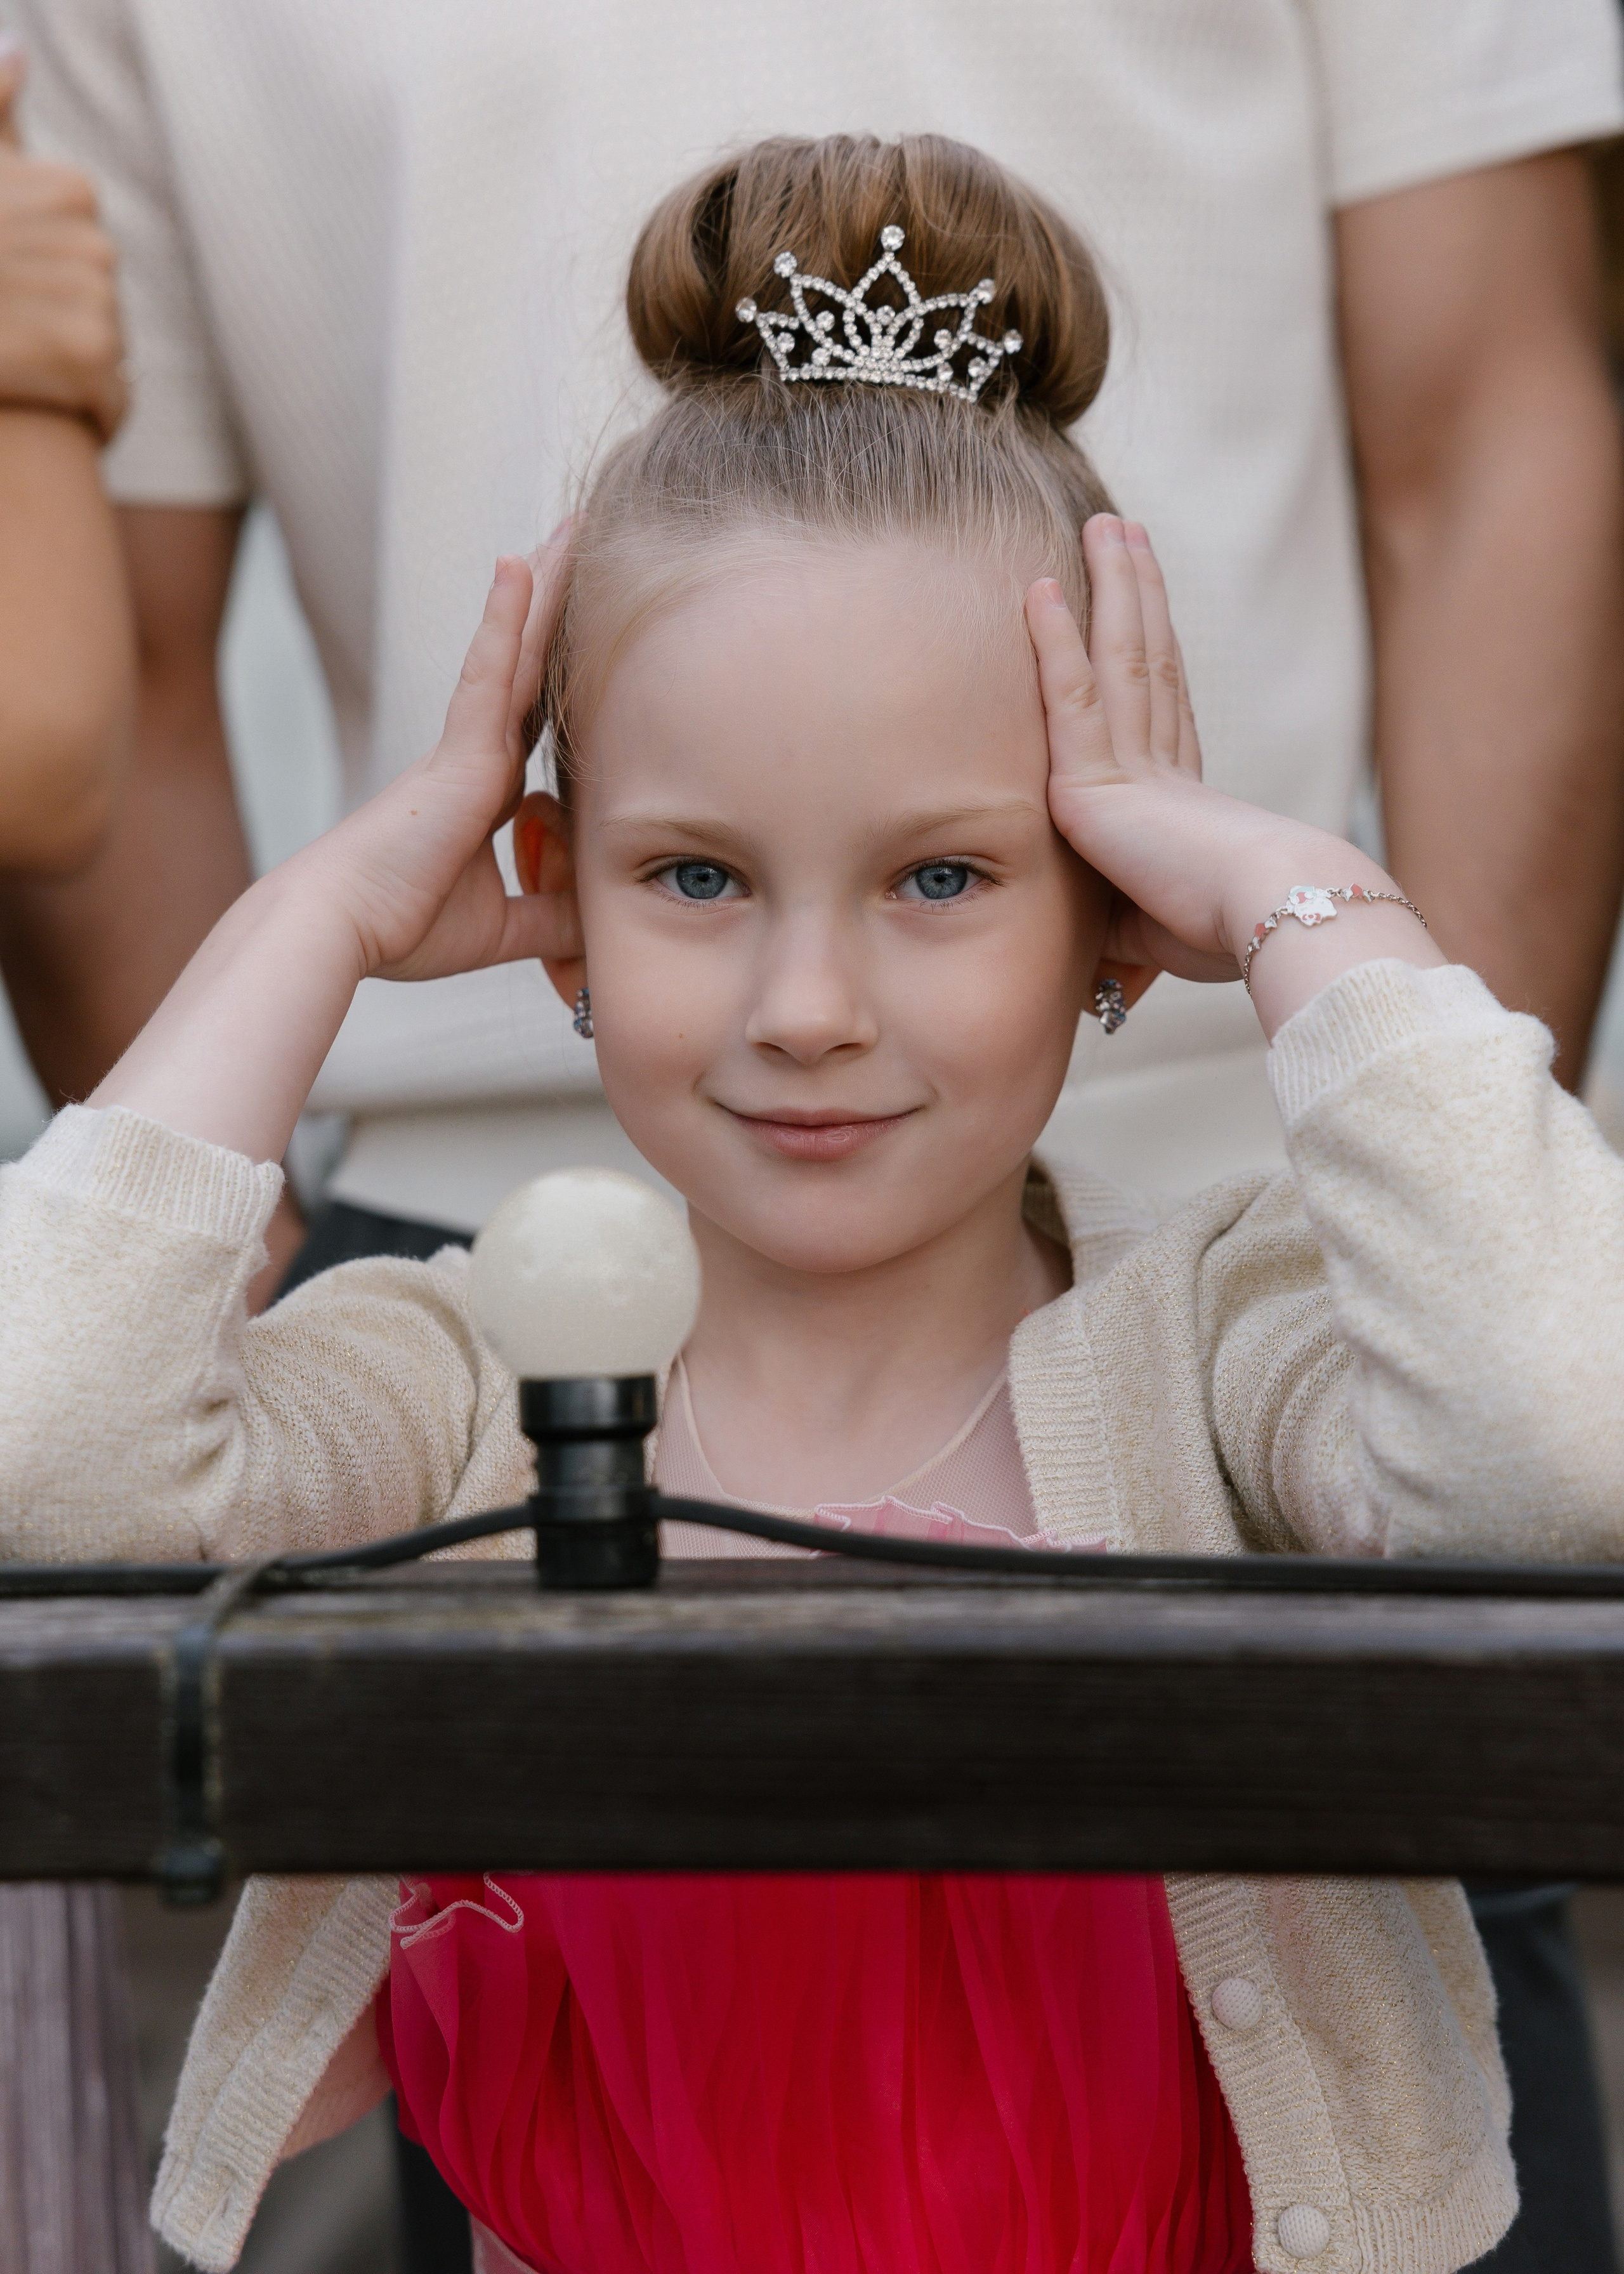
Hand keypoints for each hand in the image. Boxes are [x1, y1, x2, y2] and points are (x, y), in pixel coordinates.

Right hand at [0, 43, 126, 439]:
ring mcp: (100, 300)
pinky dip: (93, 418)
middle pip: (103, 306)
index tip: (9, 292)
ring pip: (110, 356)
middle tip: (8, 333)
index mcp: (73, 192)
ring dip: (73, 373)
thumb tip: (20, 50)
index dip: (51, 285)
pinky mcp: (93, 360)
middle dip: (64, 327)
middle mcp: (98, 241)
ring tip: (21, 367)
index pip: (91, 259)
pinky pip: (114, 403)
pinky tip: (54, 410)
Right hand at [90, 533, 576, 1164]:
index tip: (586, 639)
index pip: (535, 720)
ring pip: (514, 654)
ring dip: (541, 591)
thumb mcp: (502, 929)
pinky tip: (521, 565)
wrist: (339, 928)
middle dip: (552, 609)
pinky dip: (505, 618)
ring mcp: (469, 749)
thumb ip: (551, 919)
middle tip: (579, 545)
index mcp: (486, 793)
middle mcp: (479, 759)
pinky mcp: (461, 753)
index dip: (557, 675)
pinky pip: (490, 671)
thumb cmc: (401, 926)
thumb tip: (597, 927)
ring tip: (567, 530)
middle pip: (528, 668)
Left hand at [1028, 517, 1443, 1030]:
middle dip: (1136, 594)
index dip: (1155, 652)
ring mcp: (1134, 764)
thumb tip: (1105, 968)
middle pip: (1147, 660)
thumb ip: (1128, 930)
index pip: (1163, 710)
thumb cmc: (1235, 943)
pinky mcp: (1099, 780)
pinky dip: (1055, 642)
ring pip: (1118, 655)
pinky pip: (1071, 695)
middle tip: (1127, 533)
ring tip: (1103, 525)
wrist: (1275, 918)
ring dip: (1111, 586)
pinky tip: (1043, 589)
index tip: (1147, 609)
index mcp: (1185, 799)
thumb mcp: (1164, 937)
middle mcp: (1164, 766)